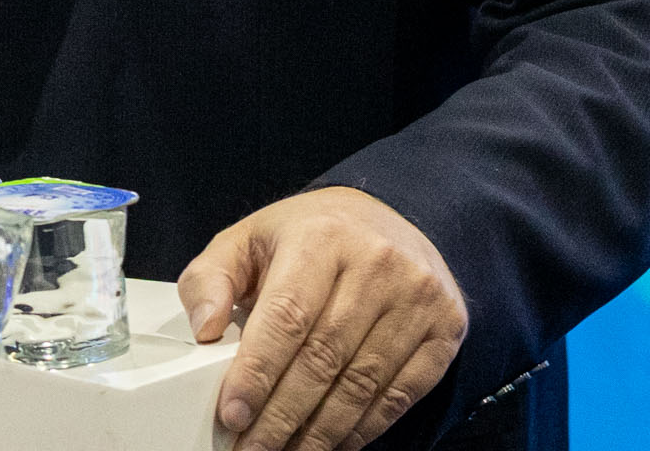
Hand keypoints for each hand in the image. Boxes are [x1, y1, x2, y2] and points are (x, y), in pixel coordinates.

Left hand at [179, 187, 466, 450]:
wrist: (391, 220)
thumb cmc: (310, 237)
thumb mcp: (250, 239)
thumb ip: (211, 279)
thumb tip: (205, 329)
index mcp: (321, 237)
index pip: (287, 316)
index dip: (258, 372)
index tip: (232, 414)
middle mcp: (377, 264)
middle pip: (324, 358)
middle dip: (282, 415)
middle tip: (252, 449)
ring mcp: (418, 297)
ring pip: (363, 384)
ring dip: (320, 432)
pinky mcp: (445, 328)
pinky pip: (401, 393)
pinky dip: (363, 428)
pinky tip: (331, 443)